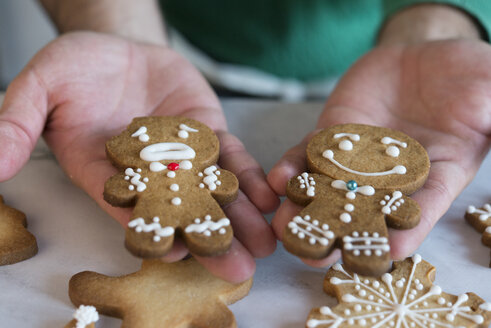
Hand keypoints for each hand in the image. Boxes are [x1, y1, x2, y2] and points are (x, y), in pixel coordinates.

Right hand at [0, 32, 278, 281]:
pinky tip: (268, 199)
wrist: (118, 48)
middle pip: (180, 213)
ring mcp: (184, 157)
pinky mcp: (210, 136)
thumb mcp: (41, 86)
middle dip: (208, 241)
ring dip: (239, 219)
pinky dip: (250, 179)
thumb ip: (18, 121)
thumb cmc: (76, 68)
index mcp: (106, 174)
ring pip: (213, 193)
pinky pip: (232, 160)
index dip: (152, 230)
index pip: (129, 209)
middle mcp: (149, 174)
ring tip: (263, 246)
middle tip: (236, 271)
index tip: (175, 252)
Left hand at [268, 39, 490, 266]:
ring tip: (286, 226)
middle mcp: (391, 176)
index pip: (421, 210)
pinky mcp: (330, 136)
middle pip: (365, 212)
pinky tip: (278, 180)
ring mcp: (356, 157)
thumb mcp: (490, 96)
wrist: (424, 56)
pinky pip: (308, 154)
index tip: (387, 250)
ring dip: (306, 210)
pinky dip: (293, 167)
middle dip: (340, 234)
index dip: (406, 230)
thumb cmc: (467, 77)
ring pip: (328, 189)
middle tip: (317, 256)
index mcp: (436, 176)